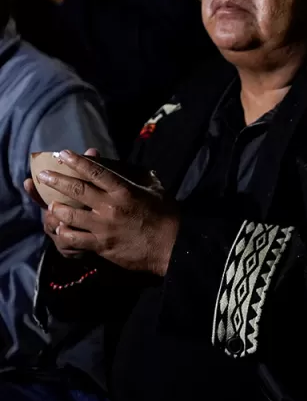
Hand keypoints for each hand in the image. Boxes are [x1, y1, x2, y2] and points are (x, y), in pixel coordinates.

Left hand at [31, 150, 178, 275]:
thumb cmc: (167, 216)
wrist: (172, 246)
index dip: (77, 161)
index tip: (62, 154)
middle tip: (42, 176)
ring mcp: (103, 227)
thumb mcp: (156, 190)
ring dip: (57, 208)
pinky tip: (61, 229)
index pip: (96, 171)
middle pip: (76, 190)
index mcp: (125, 190)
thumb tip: (127, 167)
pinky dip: (65, 233)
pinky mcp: (101, 245)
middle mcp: (110, 207)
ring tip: (51, 205)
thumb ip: (140, 177)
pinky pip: (74, 239)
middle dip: (56, 180)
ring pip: (70, 215)